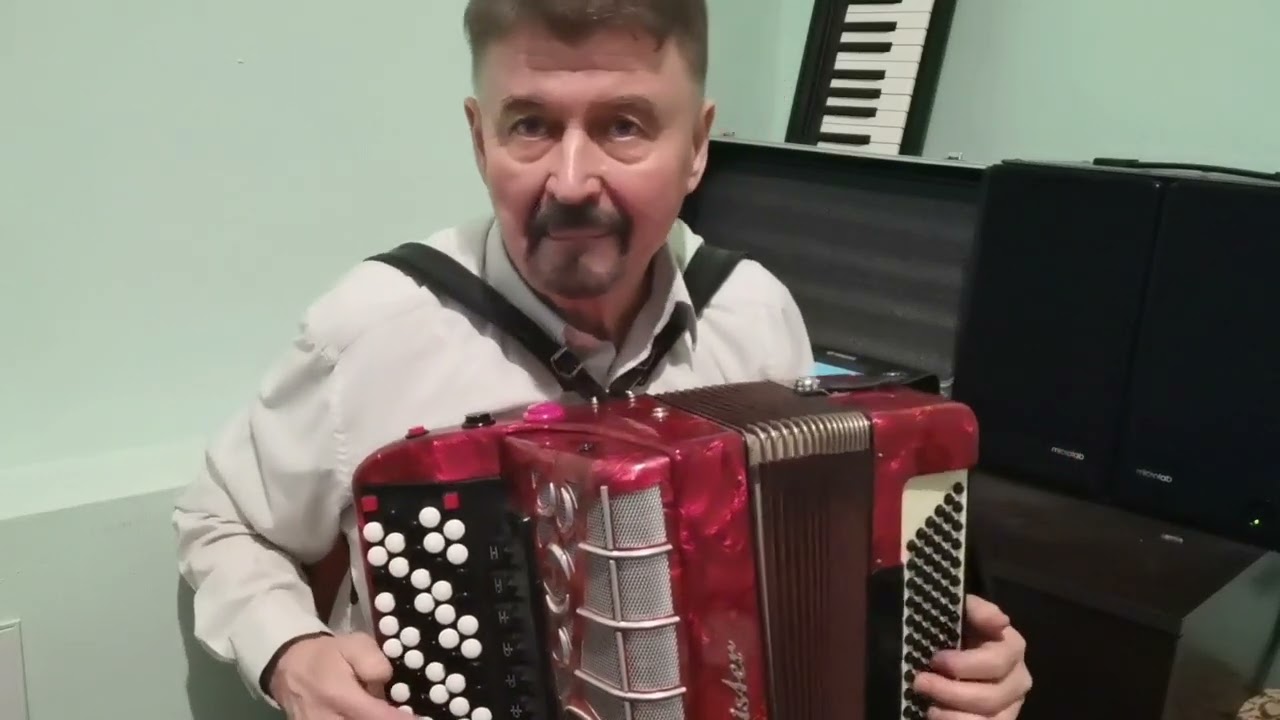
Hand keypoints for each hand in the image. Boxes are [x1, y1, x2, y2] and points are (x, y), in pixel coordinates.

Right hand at [268, 633, 404, 718]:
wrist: (290, 668)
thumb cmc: (327, 655)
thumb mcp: (354, 644)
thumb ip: (373, 662)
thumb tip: (386, 680)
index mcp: (338, 696)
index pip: (376, 716)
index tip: (421, 719)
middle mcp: (326, 719)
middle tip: (408, 715)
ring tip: (395, 713)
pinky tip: (374, 714)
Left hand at [913, 595, 1031, 718]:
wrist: (956, 652)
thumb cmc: (960, 630)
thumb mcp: (964, 613)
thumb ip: (978, 610)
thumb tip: (1001, 621)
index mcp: (1013, 648)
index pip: (995, 663)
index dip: (963, 664)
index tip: (935, 660)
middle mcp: (1018, 680)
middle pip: (990, 697)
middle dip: (950, 692)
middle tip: (919, 683)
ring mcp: (1011, 707)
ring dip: (953, 717)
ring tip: (929, 708)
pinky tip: (938, 716)